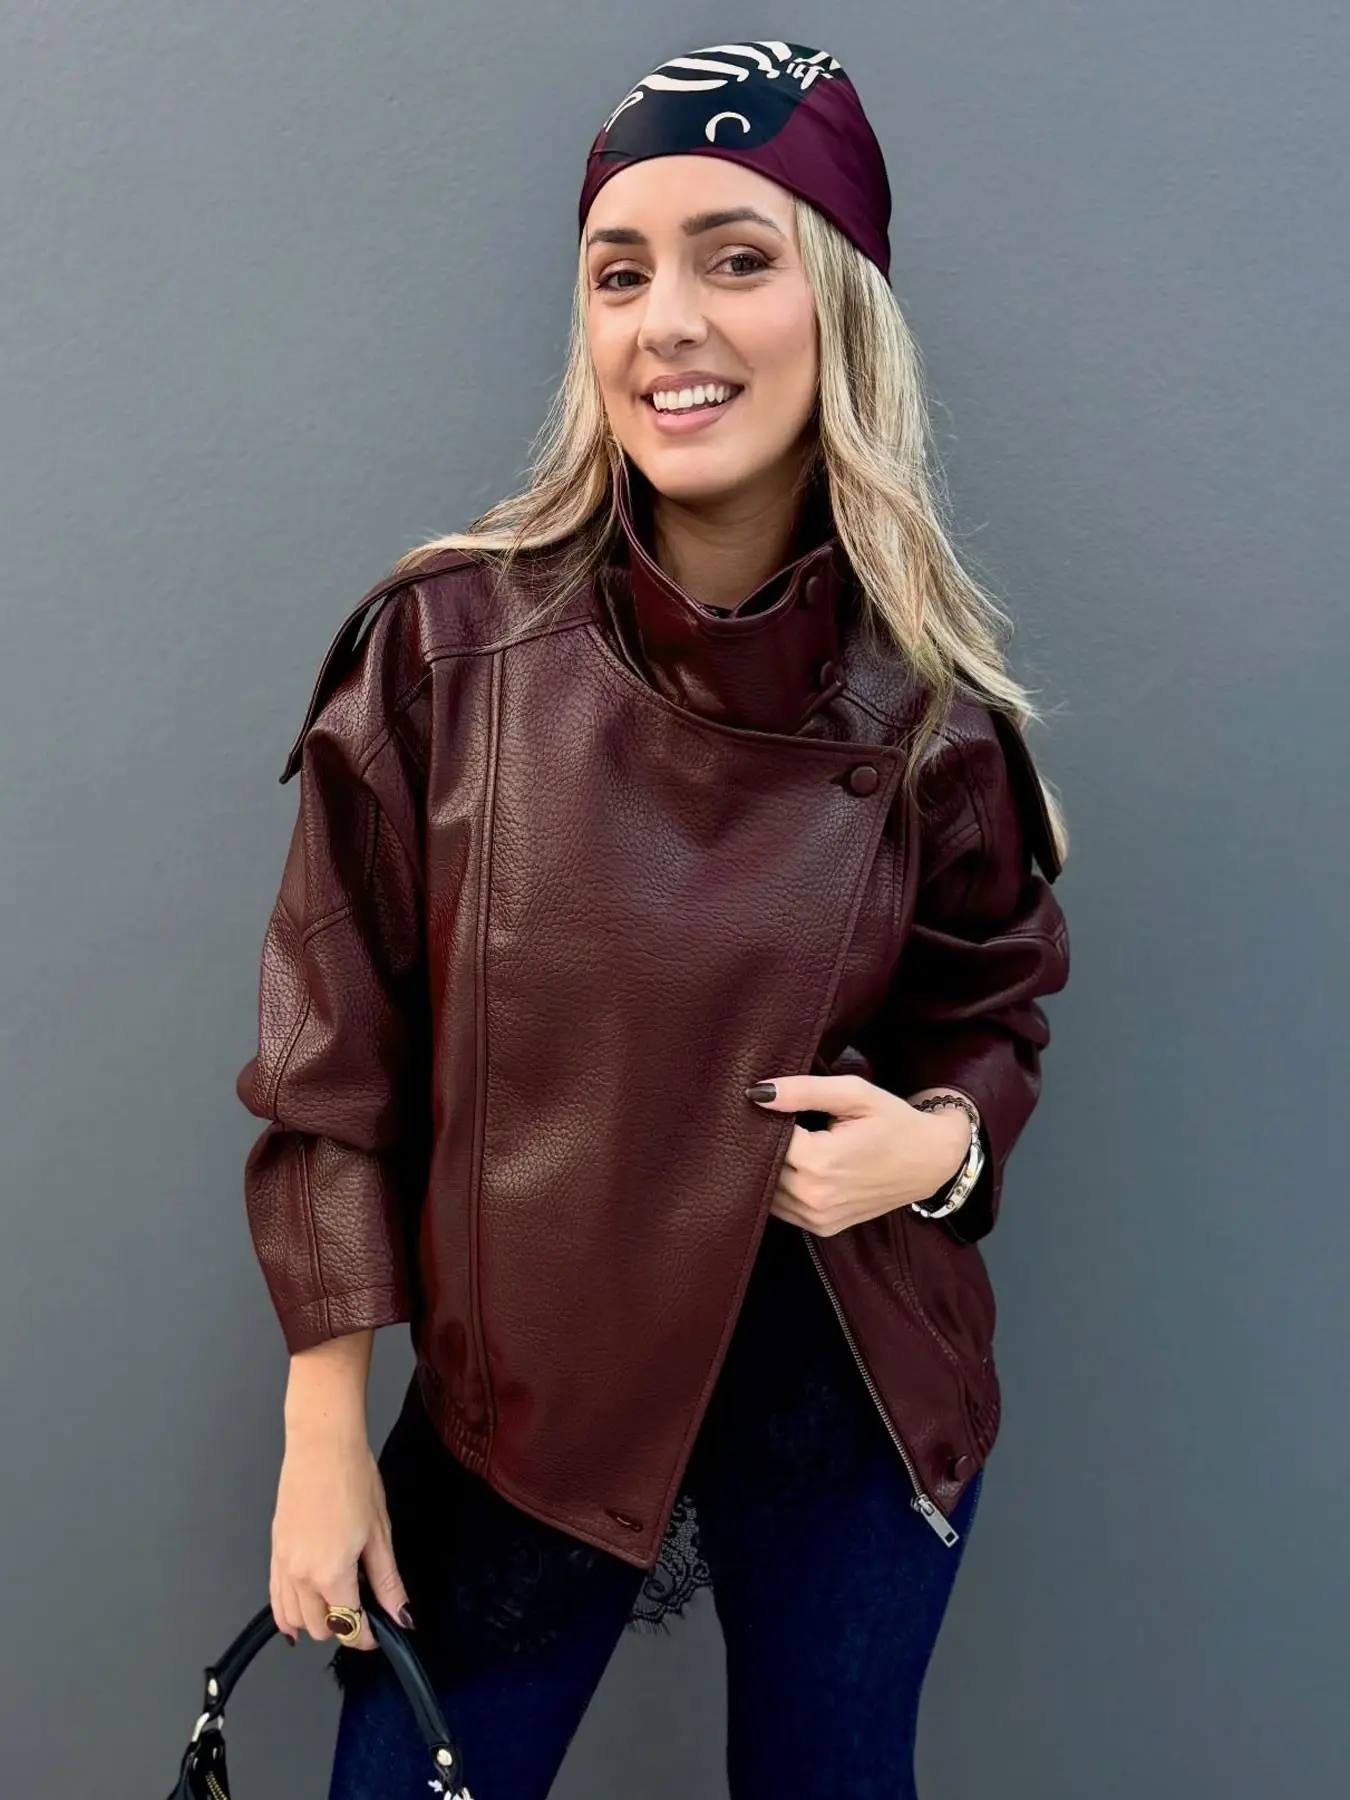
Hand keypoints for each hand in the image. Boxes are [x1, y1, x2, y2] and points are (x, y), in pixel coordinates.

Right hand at [270, 1420, 413, 1650]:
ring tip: (338, 1606)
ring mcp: (283, 1564)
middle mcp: (301, 1576)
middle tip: (364, 1612)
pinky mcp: (274, 1551)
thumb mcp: (380, 1533)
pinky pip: (274, 1598)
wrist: (322, 1446)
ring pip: (293, 1619)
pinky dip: (287, 1612)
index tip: (379, 1634)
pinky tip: (301, 1611)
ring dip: (316, 1622)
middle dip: (344, 1629)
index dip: (366, 1637)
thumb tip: (401, 1615)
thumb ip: (387, 1581)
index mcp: (331, 1573)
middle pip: (320, 1629)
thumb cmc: (353, 1479)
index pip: (348, 1626)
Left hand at [747, 1073, 972, 1236]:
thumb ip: (804, 1091)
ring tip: (789, 1143)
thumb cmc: (894, 1122)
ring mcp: (818, 1218)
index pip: (766, 1137)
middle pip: (762, 1167)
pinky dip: (780, 1189)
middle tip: (778, 1122)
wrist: (931, 1161)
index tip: (773, 1105)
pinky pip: (782, 1209)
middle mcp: (815, 1196)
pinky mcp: (822, 1229)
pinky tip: (795, 1167)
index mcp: (820, 1161)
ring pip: (767, 1191)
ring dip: (769, 1169)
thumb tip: (757, 1094)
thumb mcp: (854, 1094)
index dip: (766, 1118)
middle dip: (765, 1143)